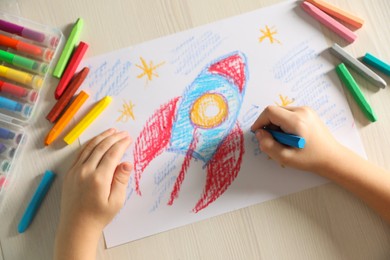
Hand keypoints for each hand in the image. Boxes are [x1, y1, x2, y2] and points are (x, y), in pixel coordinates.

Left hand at [55, 128, 131, 259]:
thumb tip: (127, 162)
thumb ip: (121, 180)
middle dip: (113, 137)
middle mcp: (85, 171)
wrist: (77, 227)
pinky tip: (96, 141)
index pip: (112, 154)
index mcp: (99, 178)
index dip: (121, 144)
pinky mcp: (70, 173)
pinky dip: (89, 145)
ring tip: (111, 131)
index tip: (128, 138)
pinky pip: (80, 154)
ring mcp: (75, 171)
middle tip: (123, 132)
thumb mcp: (116, 201)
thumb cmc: (99, 216)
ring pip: (89, 148)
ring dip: (101, 137)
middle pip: (101, 147)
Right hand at [250, 106, 341, 171]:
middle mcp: (302, 111)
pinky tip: (289, 135)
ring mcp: (306, 110)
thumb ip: (268, 145)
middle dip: (268, 124)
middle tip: (272, 139)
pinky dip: (283, 122)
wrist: (332, 157)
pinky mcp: (308, 112)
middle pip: (275, 110)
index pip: (270, 112)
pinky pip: (288, 113)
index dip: (260, 121)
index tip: (258, 133)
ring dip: (276, 123)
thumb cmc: (310, 159)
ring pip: (281, 112)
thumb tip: (260, 133)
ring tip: (282, 139)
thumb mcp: (285, 157)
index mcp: (296, 121)